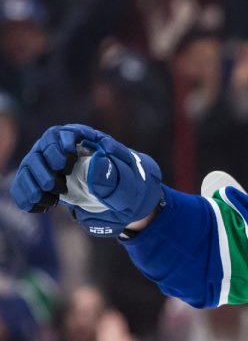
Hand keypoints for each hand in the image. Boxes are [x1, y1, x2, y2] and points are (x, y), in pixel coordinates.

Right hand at [11, 124, 162, 236]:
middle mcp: (65, 150)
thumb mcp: (128, 182)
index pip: (63, 133)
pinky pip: (25, 184)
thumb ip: (113, 173)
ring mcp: (52, 166)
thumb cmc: (129, 186)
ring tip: (54, 199)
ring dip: (34, 182)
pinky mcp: (45, 182)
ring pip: (30, 166)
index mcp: (86, 141)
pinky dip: (26, 194)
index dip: (60, 144)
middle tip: (58, 186)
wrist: (126, 201)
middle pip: (41, 149)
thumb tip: (96, 162)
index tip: (66, 161)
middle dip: (45, 166)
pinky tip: (40, 207)